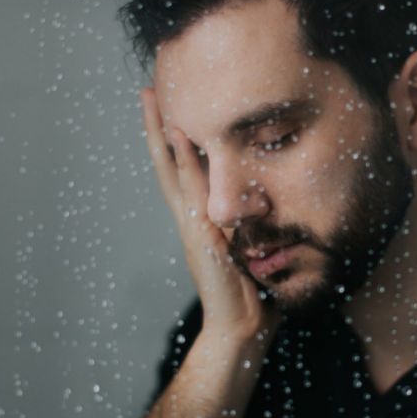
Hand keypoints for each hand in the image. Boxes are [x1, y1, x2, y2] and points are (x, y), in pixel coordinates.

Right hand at [140, 87, 281, 340]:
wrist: (243, 327)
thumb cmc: (252, 292)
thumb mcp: (251, 249)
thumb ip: (250, 226)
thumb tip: (268, 205)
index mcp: (201, 218)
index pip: (184, 171)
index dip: (175, 141)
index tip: (173, 109)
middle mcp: (190, 216)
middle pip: (167, 162)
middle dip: (157, 126)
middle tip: (149, 90)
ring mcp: (191, 223)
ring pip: (170, 169)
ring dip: (161, 131)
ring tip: (152, 97)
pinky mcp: (198, 232)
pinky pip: (188, 188)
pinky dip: (180, 160)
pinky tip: (177, 132)